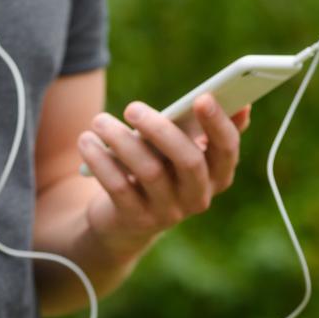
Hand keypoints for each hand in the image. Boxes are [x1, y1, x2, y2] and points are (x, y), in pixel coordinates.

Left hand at [78, 93, 250, 258]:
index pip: (227, 150)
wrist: (124, 220)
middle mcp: (198, 197)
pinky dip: (101, 161)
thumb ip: (200, 129)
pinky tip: (86, 141)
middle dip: (160, 130)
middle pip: (188, 161)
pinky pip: (119, 187)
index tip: (202, 97)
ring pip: (149, 172)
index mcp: (216, 175)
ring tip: (99, 120)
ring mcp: (168, 212)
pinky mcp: (136, 219)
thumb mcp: (178, 151)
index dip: (217, 124)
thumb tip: (232, 102)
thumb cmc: (157, 170)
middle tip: (131, 108)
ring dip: (121, 140)